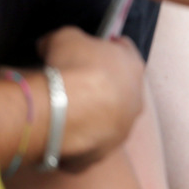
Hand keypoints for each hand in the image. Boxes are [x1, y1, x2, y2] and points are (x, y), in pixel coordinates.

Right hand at [37, 27, 144, 170]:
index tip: (96, 48)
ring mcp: (125, 128)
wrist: (65, 112)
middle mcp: (137, 98)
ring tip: (68, 112)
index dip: (110, 47)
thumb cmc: (73, 67)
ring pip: (111, 119)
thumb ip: (67, 39)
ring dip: (95, 115)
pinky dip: (80, 139)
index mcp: (133, 66)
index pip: (126, 51)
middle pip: (122, 88)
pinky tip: (61, 134)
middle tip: (78, 83)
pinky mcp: (107, 151)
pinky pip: (93, 144)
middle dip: (103, 85)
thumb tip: (51, 44)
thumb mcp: (65, 37)